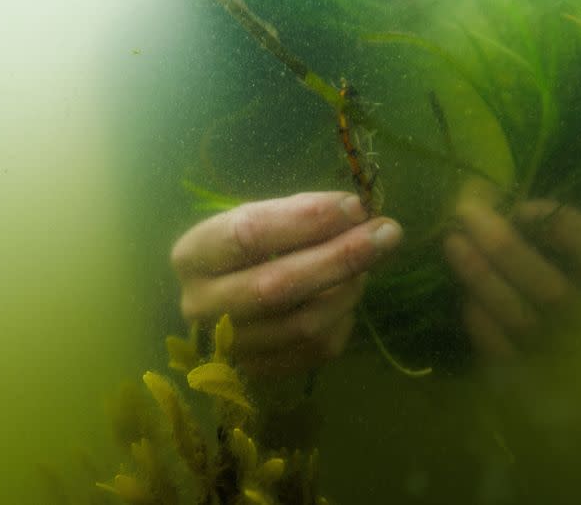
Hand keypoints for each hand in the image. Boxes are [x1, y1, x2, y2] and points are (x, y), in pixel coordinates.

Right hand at [170, 192, 402, 375]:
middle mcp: (200, 306)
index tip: (355, 206)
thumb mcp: (259, 220)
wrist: (227, 303)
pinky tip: (347, 293)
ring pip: (303, 324)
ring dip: (348, 288)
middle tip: (387, 233)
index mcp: (192, 255)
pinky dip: (343, 318)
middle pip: (276, 286)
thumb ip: (300, 214)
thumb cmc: (248, 251)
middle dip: (340, 257)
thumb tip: (357, 214)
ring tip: (369, 262)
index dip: (307, 219)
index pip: (248, 234)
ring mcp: (229, 348)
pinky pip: (316, 350)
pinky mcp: (259, 374)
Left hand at [444, 181, 580, 359]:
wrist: (514, 300)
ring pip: (520, 318)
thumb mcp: (533, 222)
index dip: (566, 230)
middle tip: (465, 213)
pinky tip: (464, 296)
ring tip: (453, 241)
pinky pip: (499, 351)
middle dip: (502, 247)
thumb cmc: (529, 247)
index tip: (523, 208)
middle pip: (549, 289)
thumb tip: (481, 197)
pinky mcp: (520, 367)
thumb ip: (519, 209)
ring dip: (481, 276)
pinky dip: (480, 322)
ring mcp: (554, 346)